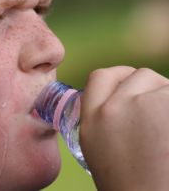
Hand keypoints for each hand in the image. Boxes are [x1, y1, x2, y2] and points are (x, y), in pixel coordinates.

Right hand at [80, 66, 168, 190]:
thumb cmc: (130, 186)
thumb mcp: (98, 149)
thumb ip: (102, 119)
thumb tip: (121, 99)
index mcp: (91, 121)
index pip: (100, 77)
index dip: (119, 76)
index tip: (130, 83)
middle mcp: (113, 109)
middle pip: (139, 75)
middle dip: (152, 87)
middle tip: (160, 110)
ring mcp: (144, 106)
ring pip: (165, 84)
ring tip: (167, 127)